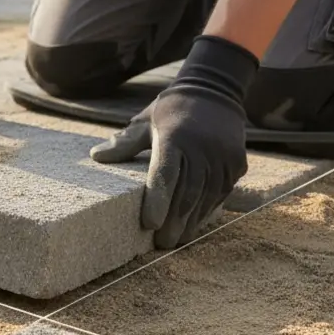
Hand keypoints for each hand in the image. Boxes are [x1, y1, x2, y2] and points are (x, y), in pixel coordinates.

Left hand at [89, 36, 256, 248]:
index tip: (149, 224)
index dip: (157, 200)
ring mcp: (222, 156)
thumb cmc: (172, 110)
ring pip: (206, 197)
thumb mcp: (147, 120)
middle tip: (162, 243)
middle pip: (187, 192)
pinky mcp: (237, 162)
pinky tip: (196, 223)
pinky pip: (222, 192)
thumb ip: (125, 142)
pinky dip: (208, 210)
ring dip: (192, 221)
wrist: (215, 91)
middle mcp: (201, 147)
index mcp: (174, 137)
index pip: (165, 173)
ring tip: (178, 239)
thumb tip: (96, 156)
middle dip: (174, 221)